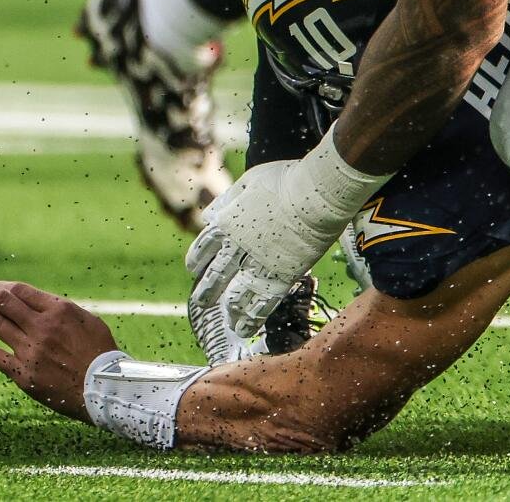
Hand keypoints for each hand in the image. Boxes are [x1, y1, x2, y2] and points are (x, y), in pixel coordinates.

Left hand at [0, 280, 118, 421]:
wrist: (104, 387)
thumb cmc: (101, 353)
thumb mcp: (89, 321)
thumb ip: (63, 312)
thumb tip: (41, 305)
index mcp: (60, 310)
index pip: (20, 290)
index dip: (0, 286)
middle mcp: (42, 326)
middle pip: (1, 302)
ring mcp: (30, 350)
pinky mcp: (24, 373)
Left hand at [186, 126, 388, 360]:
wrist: (315, 193)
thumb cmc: (286, 180)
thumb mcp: (249, 182)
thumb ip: (227, 200)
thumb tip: (207, 215)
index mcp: (227, 223)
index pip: (203, 248)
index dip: (197, 261)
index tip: (194, 270)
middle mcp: (238, 248)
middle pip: (215, 277)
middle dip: (207, 292)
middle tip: (203, 302)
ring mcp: (260, 265)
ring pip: (237, 296)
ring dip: (230, 310)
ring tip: (228, 321)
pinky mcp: (282, 277)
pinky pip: (263, 304)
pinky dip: (253, 318)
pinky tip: (246, 329)